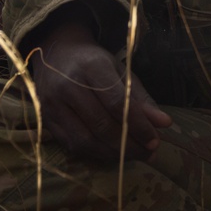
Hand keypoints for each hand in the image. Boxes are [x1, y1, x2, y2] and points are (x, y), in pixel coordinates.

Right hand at [29, 14, 171, 162]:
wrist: (55, 54)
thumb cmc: (93, 63)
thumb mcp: (121, 72)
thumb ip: (141, 99)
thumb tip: (165, 124)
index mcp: (91, 67)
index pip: (116, 103)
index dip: (138, 125)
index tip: (155, 140)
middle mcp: (67, 86)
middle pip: (101, 125)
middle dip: (129, 144)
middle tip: (149, 153)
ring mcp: (52, 104)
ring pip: (85, 140)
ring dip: (113, 153)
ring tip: (134, 155)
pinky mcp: (45, 120)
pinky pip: (72, 145)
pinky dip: (95, 153)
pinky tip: (112, 153)